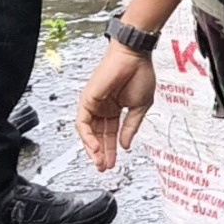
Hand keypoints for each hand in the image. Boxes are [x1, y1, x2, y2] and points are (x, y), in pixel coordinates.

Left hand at [76, 44, 156, 171]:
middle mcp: (102, 108)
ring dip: (93, 149)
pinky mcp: (87, 100)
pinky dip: (88, 137)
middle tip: (104, 167)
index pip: (110, 134)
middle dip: (101, 153)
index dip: (112, 149)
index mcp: (115, 109)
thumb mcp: (140, 107)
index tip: (114, 162)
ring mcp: (93, 104)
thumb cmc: (140, 74)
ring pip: (88, 132)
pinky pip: (83, 123)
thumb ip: (131, 127)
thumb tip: (126, 144)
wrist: (135, 56)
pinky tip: (96, 147)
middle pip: (98, 136)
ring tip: (100, 162)